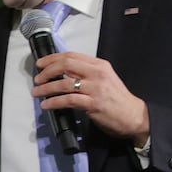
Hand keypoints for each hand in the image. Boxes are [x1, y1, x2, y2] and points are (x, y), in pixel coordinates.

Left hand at [34, 52, 149, 146]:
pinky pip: (68, 100)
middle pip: (66, 65)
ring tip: (37, 92)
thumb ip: (86, 74)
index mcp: (99, 65)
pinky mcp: (93, 103)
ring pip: (64, 83)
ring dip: (46, 88)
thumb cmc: (117, 99)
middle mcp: (97, 73)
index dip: (52, 58)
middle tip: (37, 78)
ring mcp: (95, 88)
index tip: (41, 63)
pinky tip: (46, 105)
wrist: (134, 116)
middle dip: (47, 71)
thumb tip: (62, 74)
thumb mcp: (104, 79)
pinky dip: (53, 102)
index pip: (72, 56)